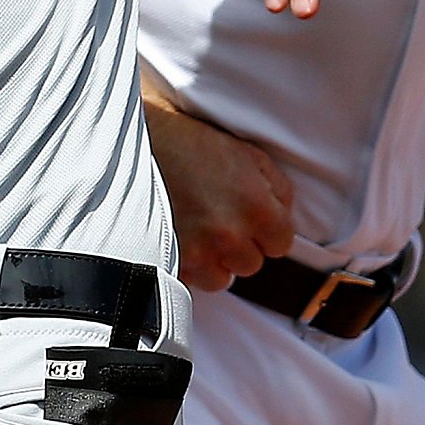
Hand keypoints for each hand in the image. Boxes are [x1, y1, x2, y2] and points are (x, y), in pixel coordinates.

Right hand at [143, 99, 294, 290]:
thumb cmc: (194, 144)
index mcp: (256, 208)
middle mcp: (230, 235)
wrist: (140, 144)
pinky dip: (189, 265)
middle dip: (240, 245)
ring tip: (200, 232)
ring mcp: (198, 252)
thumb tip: (285, 216)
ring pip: (222, 278)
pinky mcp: (170, 261)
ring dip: (215, 261)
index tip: (251, 219)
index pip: (281, 245)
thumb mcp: (248, 155)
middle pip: (251, 264)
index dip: (267, 231)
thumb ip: (278, 190)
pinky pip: (191, 280)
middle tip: (220, 219)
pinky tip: (182, 238)